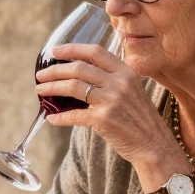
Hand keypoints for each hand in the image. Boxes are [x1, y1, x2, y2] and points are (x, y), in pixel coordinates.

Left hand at [34, 43, 178, 166]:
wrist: (154, 144)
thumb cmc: (140, 119)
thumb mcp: (132, 91)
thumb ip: (112, 79)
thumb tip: (79, 74)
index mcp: (126, 72)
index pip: (95, 52)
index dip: (72, 49)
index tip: (55, 51)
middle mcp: (119, 83)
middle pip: (79, 68)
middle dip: (55, 70)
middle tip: (41, 74)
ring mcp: (111, 100)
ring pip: (73, 87)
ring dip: (52, 88)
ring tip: (40, 90)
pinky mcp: (103, 119)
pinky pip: (74, 115)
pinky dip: (59, 117)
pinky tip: (51, 118)